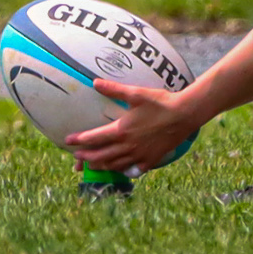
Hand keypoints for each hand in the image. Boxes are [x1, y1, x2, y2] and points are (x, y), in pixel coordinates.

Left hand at [64, 80, 203, 172]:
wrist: (184, 115)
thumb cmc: (160, 102)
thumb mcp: (136, 93)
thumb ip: (114, 89)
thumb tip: (95, 82)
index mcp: (121, 130)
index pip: (94, 138)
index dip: (79, 140)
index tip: (68, 141)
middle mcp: (127, 146)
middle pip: (101, 156)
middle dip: (86, 157)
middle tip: (76, 157)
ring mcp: (139, 155)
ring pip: (114, 165)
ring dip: (100, 166)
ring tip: (91, 166)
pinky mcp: (150, 160)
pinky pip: (131, 170)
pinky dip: (121, 171)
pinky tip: (118, 169)